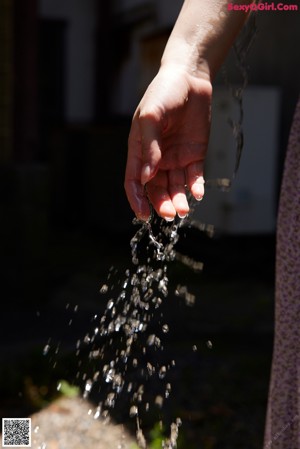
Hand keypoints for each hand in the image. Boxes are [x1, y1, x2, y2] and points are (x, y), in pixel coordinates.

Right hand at [125, 65, 211, 220]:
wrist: (190, 79)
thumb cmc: (163, 93)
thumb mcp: (151, 116)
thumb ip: (149, 146)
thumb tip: (146, 177)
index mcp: (139, 150)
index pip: (134, 181)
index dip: (137, 199)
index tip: (144, 215)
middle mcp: (156, 158)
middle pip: (156, 189)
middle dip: (162, 203)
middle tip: (171, 214)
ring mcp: (175, 158)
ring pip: (175, 187)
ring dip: (179, 199)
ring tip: (184, 210)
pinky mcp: (194, 155)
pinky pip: (194, 176)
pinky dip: (195, 186)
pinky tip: (197, 194)